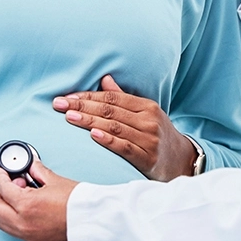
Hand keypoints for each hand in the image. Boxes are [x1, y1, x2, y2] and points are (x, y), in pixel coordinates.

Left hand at [0, 162, 74, 240]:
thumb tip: (32, 167)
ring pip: (1, 222)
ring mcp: (27, 234)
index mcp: (26, 204)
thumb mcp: (56, 181)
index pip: (3, 188)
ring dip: (5, 208)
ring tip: (22, 197)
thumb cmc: (78, 204)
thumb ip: (38, 172)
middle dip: (0, 193)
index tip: (1, 171)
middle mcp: (22, 222)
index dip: (1, 176)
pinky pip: (13, 230)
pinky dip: (13, 219)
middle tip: (16, 184)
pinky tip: (27, 209)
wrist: (93, 223)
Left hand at [54, 75, 196, 180]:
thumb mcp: (145, 114)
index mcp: (147, 106)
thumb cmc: (157, 135)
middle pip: (110, 111)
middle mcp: (149, 120)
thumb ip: (124, 97)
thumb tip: (104, 78)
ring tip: (69, 117)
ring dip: (89, 121)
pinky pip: (124, 147)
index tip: (66, 97)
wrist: (181, 161)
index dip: (88, 96)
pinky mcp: (147, 158)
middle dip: (82, 106)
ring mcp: (149, 139)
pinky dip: (108, 140)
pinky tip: (92, 135)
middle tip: (59, 104)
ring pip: (114, 127)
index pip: (112, 98)